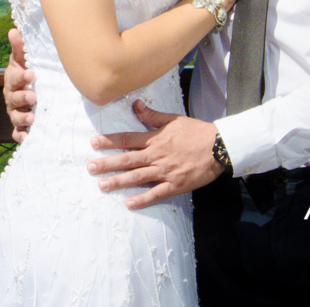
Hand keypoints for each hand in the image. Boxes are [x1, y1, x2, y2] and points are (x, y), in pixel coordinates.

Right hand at [3, 28, 34, 141]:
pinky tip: (27, 138)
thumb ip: (20, 48)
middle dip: (23, 99)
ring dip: (22, 119)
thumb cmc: (27, 72)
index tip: (31, 74)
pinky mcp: (21, 126)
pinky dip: (21, 136)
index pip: (15, 79)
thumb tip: (14, 30)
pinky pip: (17, 133)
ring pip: (15, 117)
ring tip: (32, 119)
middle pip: (14, 99)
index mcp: (12, 81)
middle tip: (33, 97)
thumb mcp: (23, 60)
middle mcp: (11, 98)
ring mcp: (15, 112)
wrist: (31, 91)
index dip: (21, 77)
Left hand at [87, 101, 222, 206]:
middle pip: (127, 160)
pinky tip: (129, 204)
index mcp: (155, 139)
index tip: (94, 143)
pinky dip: (143, 199)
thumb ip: (152, 115)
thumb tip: (135, 105)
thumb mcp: (173, 119)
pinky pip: (156, 194)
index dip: (110, 141)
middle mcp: (157, 155)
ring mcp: (165, 171)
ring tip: (102, 186)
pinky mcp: (176, 185)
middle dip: (107, 164)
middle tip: (90, 168)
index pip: (127, 139)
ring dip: (119, 182)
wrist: (218, 147)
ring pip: (138, 177)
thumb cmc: (196, 132)